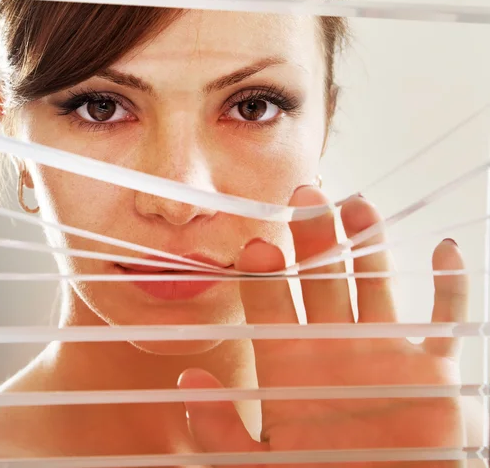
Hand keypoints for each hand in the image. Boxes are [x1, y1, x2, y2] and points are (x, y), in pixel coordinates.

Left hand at [178, 186, 469, 467]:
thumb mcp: (261, 464)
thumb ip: (220, 429)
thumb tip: (187, 382)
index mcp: (293, 362)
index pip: (272, 305)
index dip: (264, 276)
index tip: (256, 246)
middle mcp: (336, 345)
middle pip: (322, 279)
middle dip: (314, 239)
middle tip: (305, 196)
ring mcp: (385, 351)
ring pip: (375, 284)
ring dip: (368, 246)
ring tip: (357, 207)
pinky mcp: (434, 370)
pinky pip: (446, 318)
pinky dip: (450, 286)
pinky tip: (444, 250)